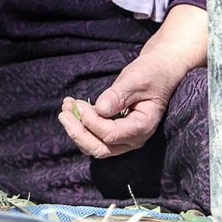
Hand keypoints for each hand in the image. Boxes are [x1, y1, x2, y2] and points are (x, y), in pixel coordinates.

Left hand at [59, 3, 206, 158]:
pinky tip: (71, 107)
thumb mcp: (136, 80)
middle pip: (100, 149)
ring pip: (94, 146)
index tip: (79, 104)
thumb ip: (119, 95)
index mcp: (143, 126)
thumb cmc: (151, 73)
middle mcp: (133, 139)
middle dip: (78, 133)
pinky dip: (80, 126)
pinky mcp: (115, 132)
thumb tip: (99, 109)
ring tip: (65, 107)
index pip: (111, 135)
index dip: (91, 122)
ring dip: (76, 130)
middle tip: (63, 114)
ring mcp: (124, 138)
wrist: (158, 71)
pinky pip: (94, 137)